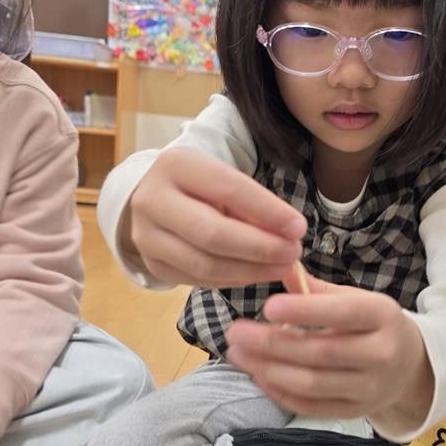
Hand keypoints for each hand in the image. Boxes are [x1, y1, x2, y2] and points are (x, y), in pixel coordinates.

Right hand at [125, 148, 307, 286]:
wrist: (150, 197)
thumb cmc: (198, 186)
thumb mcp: (222, 180)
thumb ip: (251, 205)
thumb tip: (288, 235)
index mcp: (175, 165)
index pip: (228, 189)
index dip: (267, 211)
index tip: (299, 228)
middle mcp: (153, 200)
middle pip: (212, 233)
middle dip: (259, 248)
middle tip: (293, 254)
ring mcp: (147, 237)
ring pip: (205, 264)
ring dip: (250, 271)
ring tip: (282, 267)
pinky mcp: (152, 264)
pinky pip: (198, 280)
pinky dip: (233, 280)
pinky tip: (255, 273)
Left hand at [225, 268, 432, 419]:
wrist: (408, 365)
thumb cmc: (371, 324)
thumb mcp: (354, 298)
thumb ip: (315, 288)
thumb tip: (279, 267)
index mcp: (382, 316)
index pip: (342, 314)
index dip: (305, 312)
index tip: (268, 306)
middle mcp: (381, 354)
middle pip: (320, 352)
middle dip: (272, 343)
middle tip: (236, 332)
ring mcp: (369, 388)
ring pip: (312, 384)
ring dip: (268, 369)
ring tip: (237, 353)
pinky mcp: (354, 412)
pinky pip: (311, 406)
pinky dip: (279, 392)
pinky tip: (257, 374)